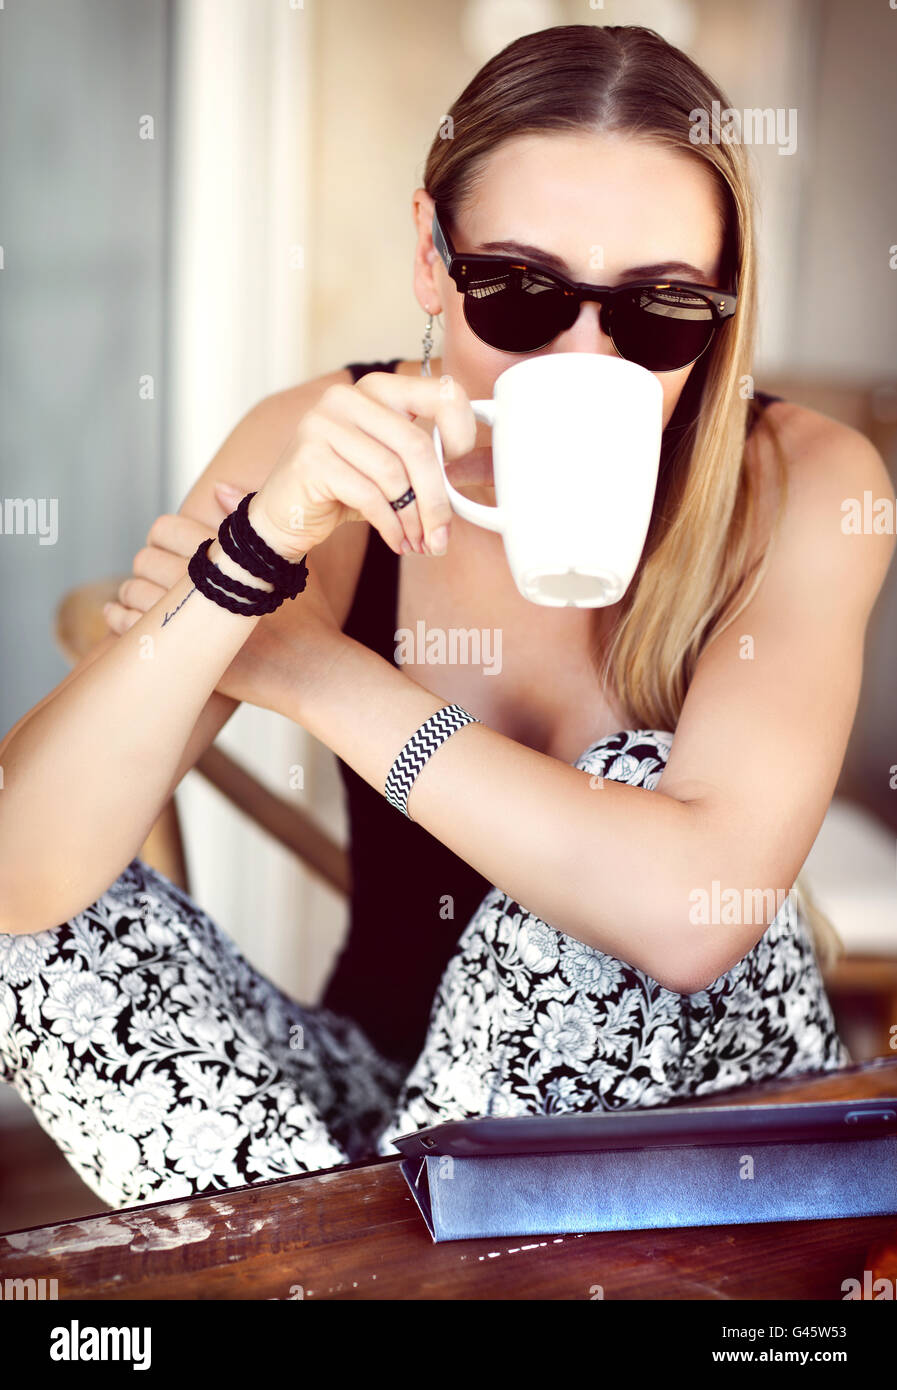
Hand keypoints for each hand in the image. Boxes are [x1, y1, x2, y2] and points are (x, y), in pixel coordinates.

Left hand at [102, 497, 342, 706]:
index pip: (166, 529)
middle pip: (145, 559)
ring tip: (141, 598)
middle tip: (157, 573)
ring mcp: (187, 618)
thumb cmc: (309, 616)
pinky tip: (123, 615)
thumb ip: (250, 522)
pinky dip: (120, 617)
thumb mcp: (287, 561)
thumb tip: (219, 486)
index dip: (163, 536)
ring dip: (132, 592)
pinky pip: (128, 627)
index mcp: (223, 556)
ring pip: (133, 591)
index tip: (172, 547)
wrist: (312, 671)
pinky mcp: (179, 652)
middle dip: (147, 564)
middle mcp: (200, 582)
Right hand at [249, 372, 477, 560]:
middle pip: (416, 445)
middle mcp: (346, 398)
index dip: (461, 433)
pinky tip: (397, 541)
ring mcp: (323, 425)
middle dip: (436, 499)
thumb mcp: (388, 465)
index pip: (439, 393)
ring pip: (393, 475)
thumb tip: (466, 475)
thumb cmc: (342, 490)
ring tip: (418, 542)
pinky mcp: (311, 459)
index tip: (461, 468)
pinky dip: (390, 525)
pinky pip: (369, 496)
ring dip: (413, 518)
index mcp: (375, 389)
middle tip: (442, 534)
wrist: (282, 517)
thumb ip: (421, 457)